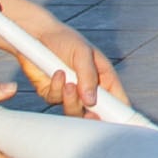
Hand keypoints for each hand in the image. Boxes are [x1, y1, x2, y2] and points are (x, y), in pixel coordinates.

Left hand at [10, 12, 124, 118]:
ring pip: (73, 111)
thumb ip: (88, 76)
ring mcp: (70, 93)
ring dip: (71, 100)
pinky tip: (57, 73)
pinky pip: (55, 100)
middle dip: (91, 116)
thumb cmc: (65, 39)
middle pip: (95, 114)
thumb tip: (91, 101)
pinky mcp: (52, 93)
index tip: (116, 122)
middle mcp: (89, 88)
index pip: (118, 102)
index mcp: (104, 78)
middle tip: (89, 113)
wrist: (37, 35)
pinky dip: (56, 89)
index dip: (119, 115)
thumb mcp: (82, 53)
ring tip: (69, 84)